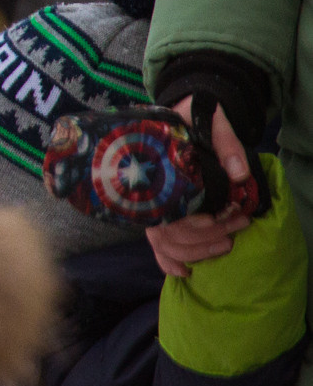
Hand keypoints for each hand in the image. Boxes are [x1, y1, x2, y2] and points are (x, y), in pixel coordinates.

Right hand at [145, 96, 255, 276]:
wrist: (179, 112)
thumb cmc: (192, 118)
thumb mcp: (211, 121)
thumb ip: (225, 144)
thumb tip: (239, 175)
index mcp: (157, 169)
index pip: (173, 209)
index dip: (202, 222)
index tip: (229, 218)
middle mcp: (147, 191)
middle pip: (171, 230)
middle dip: (209, 235)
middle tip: (239, 225)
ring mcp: (149, 204)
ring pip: (165, 242)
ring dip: (198, 251)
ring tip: (228, 244)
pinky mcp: (154, 213)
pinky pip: (154, 245)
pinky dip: (168, 262)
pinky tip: (186, 272)